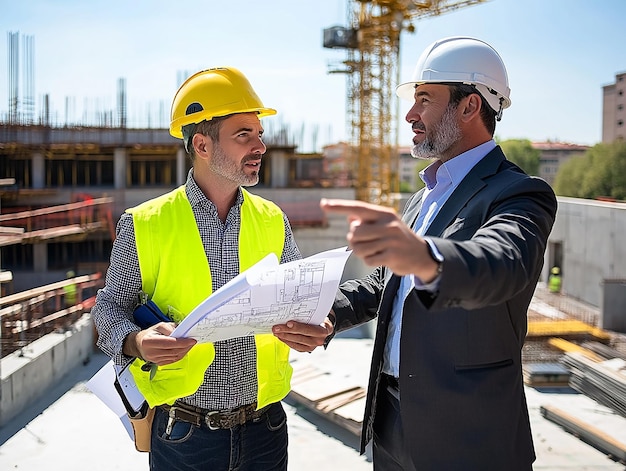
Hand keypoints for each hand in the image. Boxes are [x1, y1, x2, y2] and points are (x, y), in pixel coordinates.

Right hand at [124, 322, 196, 365]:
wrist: (139, 344)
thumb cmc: (150, 333)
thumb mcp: (159, 326)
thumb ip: (170, 328)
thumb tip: (181, 333)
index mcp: (148, 341)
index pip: (169, 343)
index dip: (182, 342)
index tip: (192, 340)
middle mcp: (150, 352)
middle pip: (173, 351)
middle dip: (186, 346)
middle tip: (193, 341)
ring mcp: (154, 360)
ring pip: (174, 357)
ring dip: (185, 351)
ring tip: (189, 345)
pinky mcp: (158, 363)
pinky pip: (173, 360)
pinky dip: (180, 355)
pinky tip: (184, 350)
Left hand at [272, 318, 333, 352]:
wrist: (324, 327)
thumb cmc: (319, 318)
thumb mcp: (318, 314)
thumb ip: (309, 313)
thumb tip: (292, 308)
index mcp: (325, 329)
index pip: (310, 329)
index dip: (298, 327)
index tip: (288, 323)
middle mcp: (320, 339)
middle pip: (301, 336)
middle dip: (286, 331)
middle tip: (276, 328)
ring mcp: (313, 346)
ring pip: (297, 342)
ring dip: (284, 337)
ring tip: (276, 332)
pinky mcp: (307, 349)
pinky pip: (295, 346)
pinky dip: (287, 341)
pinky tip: (281, 337)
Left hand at [321, 198, 438, 280]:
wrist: (422, 254)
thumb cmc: (397, 238)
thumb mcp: (386, 223)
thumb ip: (367, 220)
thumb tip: (349, 217)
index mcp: (384, 214)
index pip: (358, 208)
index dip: (339, 206)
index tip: (323, 204)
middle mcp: (388, 225)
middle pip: (354, 233)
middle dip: (354, 240)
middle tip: (365, 242)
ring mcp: (391, 241)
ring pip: (359, 248)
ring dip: (361, 252)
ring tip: (374, 250)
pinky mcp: (392, 256)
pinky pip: (368, 260)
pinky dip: (370, 261)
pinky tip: (381, 258)